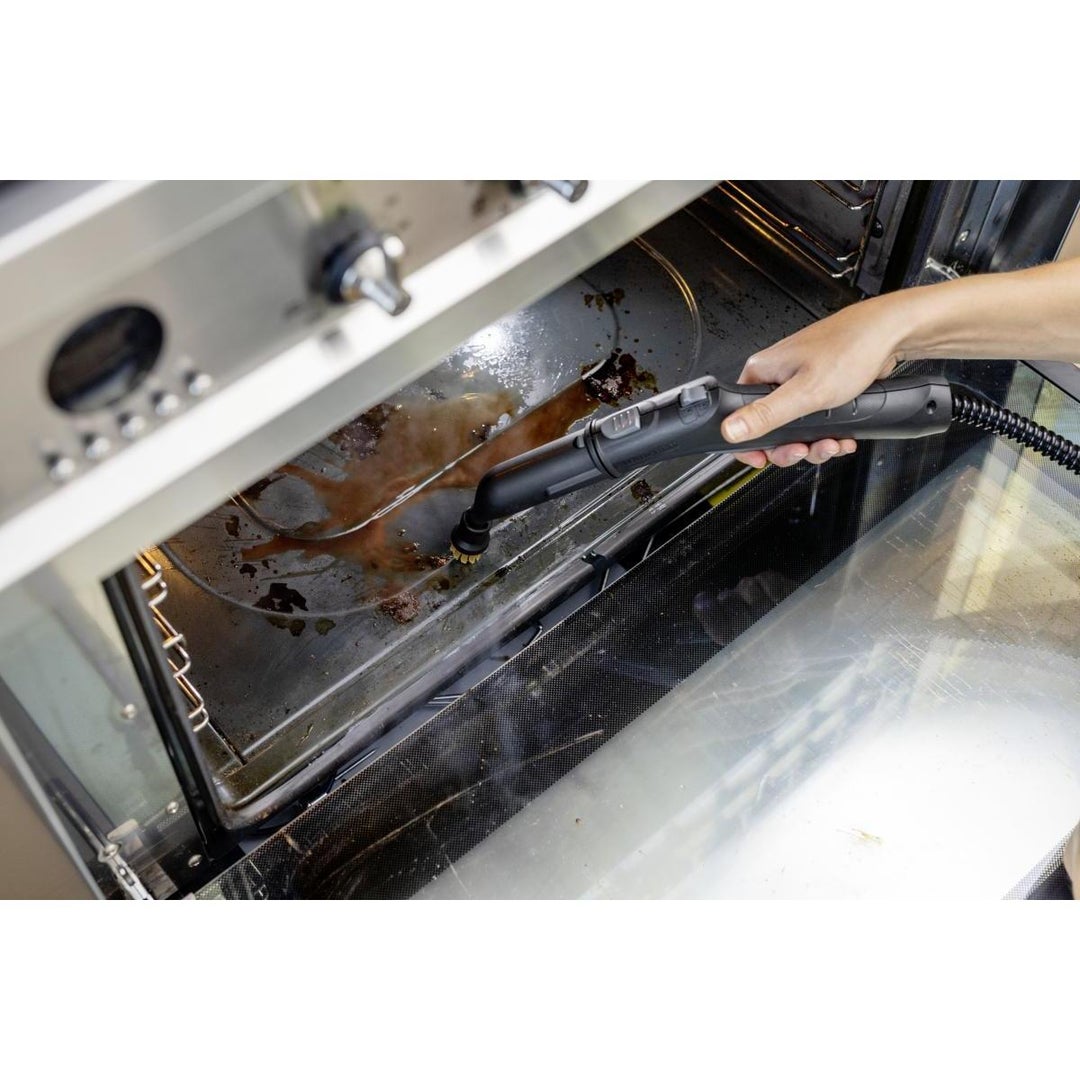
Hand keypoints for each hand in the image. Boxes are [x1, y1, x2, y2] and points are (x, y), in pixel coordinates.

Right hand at [721, 294, 911, 467]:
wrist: (889, 334)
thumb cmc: (851, 349)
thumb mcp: (805, 392)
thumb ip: (765, 415)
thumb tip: (729, 430)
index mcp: (762, 371)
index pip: (739, 417)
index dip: (751, 444)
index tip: (765, 459)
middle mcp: (776, 374)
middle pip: (770, 428)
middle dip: (791, 447)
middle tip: (805, 451)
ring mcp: (798, 380)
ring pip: (795, 427)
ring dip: (815, 443)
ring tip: (833, 444)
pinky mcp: (818, 385)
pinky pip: (814, 419)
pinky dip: (828, 432)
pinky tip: (841, 436)